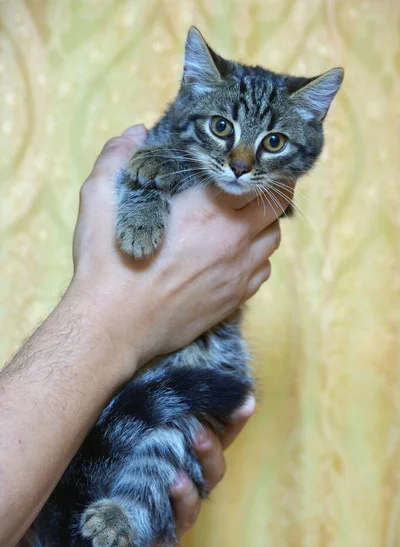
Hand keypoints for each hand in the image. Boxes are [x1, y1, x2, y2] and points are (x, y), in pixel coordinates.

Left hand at [37, 396, 254, 546]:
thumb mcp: (124, 426)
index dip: (233, 420)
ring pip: (191, 507)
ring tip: (175, 478)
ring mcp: (169, 519)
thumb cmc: (104, 461)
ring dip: (187, 492)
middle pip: (212, 472)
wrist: (71, 517)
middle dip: (210, 452)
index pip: (217, 437)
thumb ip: (145, 403)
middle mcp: (183, 486)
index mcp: (183, 456)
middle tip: (199, 433)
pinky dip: (160, 531)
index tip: (245, 400)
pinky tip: (153, 517)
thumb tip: (154, 362)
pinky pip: (162, 546)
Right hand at [70, 125, 293, 380]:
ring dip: (263, 225)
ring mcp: (237, 272)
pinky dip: (256, 258)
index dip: (260, 166)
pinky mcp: (234, 299)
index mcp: (204, 208)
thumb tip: (136, 134)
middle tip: (254, 185)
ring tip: (243, 220)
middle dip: (272, 190)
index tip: (251, 161)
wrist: (114, 327)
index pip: (257, 178)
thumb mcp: (99, 200)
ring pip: (273, 239)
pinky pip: (263, 271)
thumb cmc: (106, 265)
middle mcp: (231, 238)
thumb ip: (118, 158)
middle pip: (277, 206)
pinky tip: (235, 256)